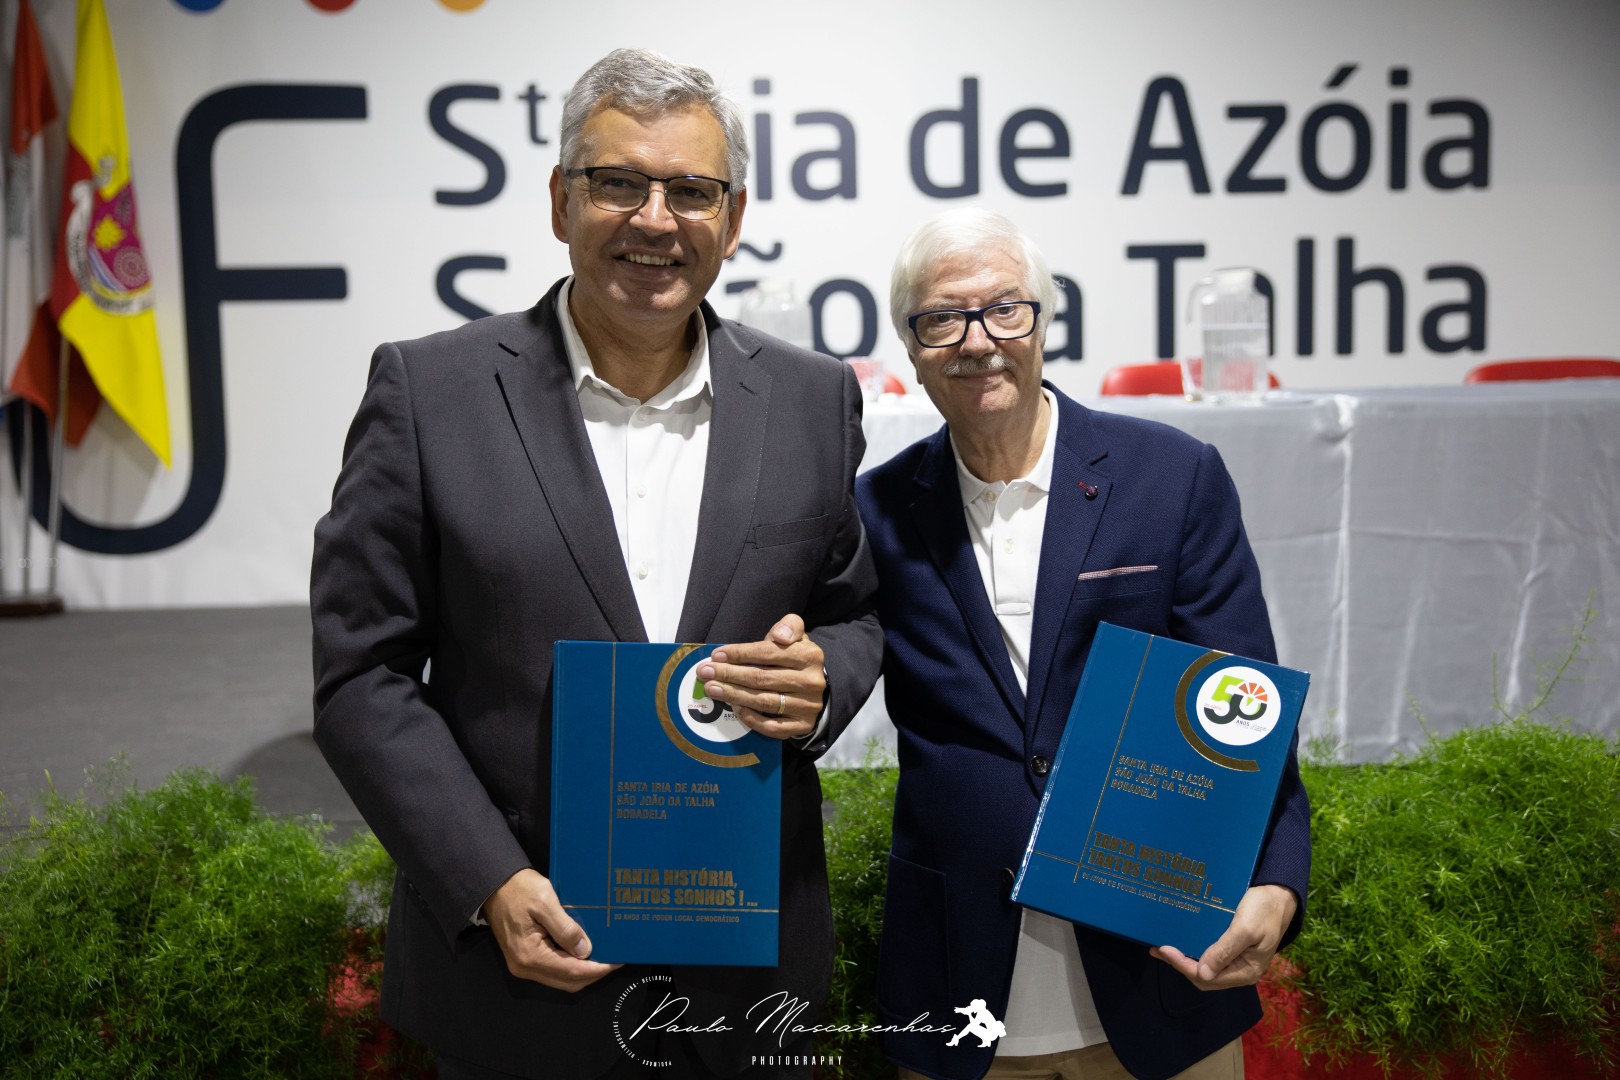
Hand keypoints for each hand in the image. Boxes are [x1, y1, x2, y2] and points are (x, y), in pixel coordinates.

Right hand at [484, 868, 620, 991]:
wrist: (495, 885)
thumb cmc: (518, 889)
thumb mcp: (545, 902)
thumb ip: (565, 928)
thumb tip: (584, 950)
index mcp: (529, 955)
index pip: (571, 971)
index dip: (596, 969)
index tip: (615, 962)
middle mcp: (524, 966)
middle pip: (566, 982)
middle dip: (592, 974)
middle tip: (613, 961)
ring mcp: (523, 965)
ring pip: (560, 979)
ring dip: (582, 972)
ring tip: (602, 957)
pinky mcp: (524, 958)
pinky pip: (552, 971)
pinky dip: (570, 966)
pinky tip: (582, 954)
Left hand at [696, 614, 825, 739]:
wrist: (813, 687)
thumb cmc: (794, 657)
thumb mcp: (795, 635)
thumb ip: (789, 626)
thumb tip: (779, 636)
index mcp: (810, 656)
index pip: (768, 653)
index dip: (739, 654)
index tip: (716, 655)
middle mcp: (811, 682)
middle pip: (762, 678)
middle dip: (729, 674)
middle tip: (705, 672)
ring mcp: (808, 706)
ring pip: (764, 701)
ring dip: (734, 695)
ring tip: (712, 689)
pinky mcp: (802, 726)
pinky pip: (773, 726)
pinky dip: (752, 718)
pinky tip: (735, 708)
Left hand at [1150, 884, 1297, 989]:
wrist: (1279, 894)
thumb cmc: (1264, 910)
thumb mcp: (1245, 929)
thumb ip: (1225, 951)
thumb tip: (1203, 973)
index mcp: (1247, 971)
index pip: (1208, 978)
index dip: (1184, 966)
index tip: (1165, 950)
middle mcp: (1240, 971)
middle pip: (1204, 977)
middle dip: (1180, 965)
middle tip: (1159, 949)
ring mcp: (1237, 961)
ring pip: (1204, 967)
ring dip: (1184, 959)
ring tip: (1163, 948)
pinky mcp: (1233, 949)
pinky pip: (1209, 956)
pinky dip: (1192, 951)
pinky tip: (1180, 942)